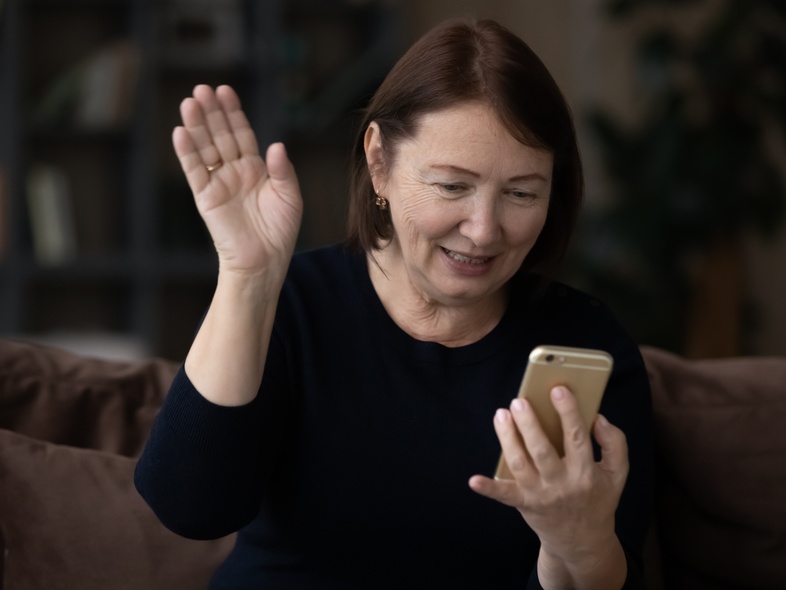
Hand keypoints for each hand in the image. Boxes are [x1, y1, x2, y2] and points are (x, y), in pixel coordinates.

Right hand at [173, 85, 302, 279]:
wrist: (265, 261)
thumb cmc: (280, 231)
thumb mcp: (290, 196)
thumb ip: (283, 170)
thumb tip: (276, 145)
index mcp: (255, 169)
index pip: (241, 134)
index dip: (233, 113)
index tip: (224, 91)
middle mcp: (234, 172)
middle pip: (220, 135)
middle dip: (211, 113)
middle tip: (202, 89)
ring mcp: (218, 183)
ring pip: (205, 149)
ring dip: (196, 126)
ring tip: (189, 102)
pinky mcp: (205, 198)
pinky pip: (194, 172)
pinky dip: (187, 153)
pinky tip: (180, 132)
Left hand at [469, 387, 628, 587]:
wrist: (583, 542)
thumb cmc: (597, 498)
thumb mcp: (617, 474)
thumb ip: (615, 443)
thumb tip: (597, 417)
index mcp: (586, 472)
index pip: (577, 438)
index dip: (568, 412)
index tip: (558, 389)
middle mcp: (562, 484)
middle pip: (542, 450)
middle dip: (529, 424)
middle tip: (519, 400)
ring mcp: (541, 495)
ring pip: (521, 464)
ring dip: (508, 439)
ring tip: (501, 414)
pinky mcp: (525, 504)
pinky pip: (505, 496)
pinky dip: (489, 489)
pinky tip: (474, 480)